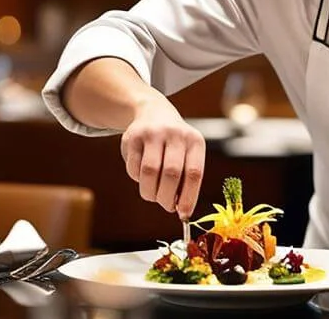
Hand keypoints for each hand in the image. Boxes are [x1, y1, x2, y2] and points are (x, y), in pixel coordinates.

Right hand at [121, 97, 204, 218]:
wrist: (153, 112)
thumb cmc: (174, 145)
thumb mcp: (187, 154)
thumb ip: (186, 180)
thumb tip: (181, 210)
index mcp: (195, 141)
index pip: (194, 173)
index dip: (189, 198)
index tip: (184, 214)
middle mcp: (176, 134)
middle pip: (171, 174)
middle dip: (167, 197)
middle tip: (165, 206)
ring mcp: (153, 133)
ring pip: (150, 172)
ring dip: (150, 192)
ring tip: (152, 195)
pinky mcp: (133, 136)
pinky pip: (134, 167)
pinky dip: (137, 179)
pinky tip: (142, 176)